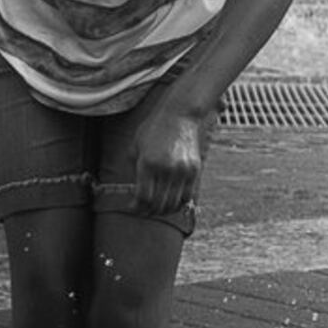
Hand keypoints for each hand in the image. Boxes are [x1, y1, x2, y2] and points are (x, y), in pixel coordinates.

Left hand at [129, 95, 212, 217]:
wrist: (179, 115)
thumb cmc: (154, 129)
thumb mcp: (136, 145)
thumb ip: (134, 168)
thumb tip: (136, 191)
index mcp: (148, 163)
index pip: (143, 197)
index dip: (136, 208)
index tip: (132, 208)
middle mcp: (166, 169)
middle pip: (157, 204)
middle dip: (147, 211)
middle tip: (142, 211)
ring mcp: (182, 171)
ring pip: (172, 203)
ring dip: (162, 210)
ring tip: (155, 209)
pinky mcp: (194, 171)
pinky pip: (186, 196)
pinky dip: (178, 204)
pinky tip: (170, 203)